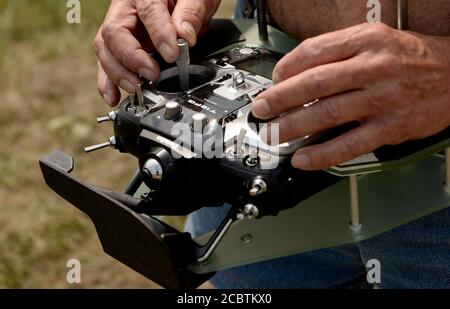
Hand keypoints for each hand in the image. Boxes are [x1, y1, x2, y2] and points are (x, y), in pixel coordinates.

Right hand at [94, 0, 219, 105]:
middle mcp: (124, 9)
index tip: (172, 54)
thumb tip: (185, 36)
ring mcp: (119, 29)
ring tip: (136, 89)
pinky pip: (107, 64)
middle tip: (152, 74)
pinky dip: (108, 83)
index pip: (148, 11)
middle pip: (114, 33)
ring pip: (106, 51)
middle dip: (132, 59)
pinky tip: (114, 97)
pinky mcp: (119, 47)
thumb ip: (190, 12)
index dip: (159, 34)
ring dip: (119, 74)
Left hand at [251, 23, 449, 169]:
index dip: (285, 69)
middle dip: (279, 99)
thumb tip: (295, 75)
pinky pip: (350, 144)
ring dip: (293, 127)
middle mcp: (373, 67)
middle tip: (260, 111)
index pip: (313, 52)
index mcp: (365, 40)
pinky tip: (303, 159)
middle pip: (314, 83)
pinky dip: (323, 154)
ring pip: (327, 113)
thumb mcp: (374, 41)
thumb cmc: (409, 58)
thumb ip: (336, 54)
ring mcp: (383, 99)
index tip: (272, 82)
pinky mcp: (391, 127)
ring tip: (272, 135)